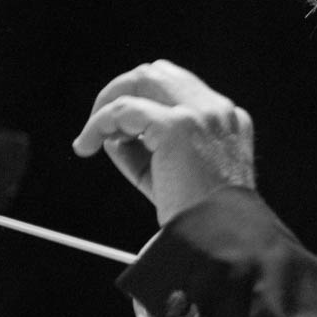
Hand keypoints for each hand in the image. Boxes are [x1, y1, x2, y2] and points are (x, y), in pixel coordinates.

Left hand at [72, 60, 255, 223]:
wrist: (217, 243)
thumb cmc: (199, 223)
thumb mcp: (174, 180)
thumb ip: (146, 152)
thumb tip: (112, 135)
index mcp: (228, 122)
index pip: (178, 90)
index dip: (143, 104)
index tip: (122, 135)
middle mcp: (218, 111)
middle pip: (159, 73)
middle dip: (122, 92)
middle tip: (98, 126)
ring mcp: (200, 114)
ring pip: (141, 79)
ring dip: (109, 103)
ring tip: (91, 137)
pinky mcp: (178, 126)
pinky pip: (123, 110)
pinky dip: (99, 123)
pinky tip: (87, 144)